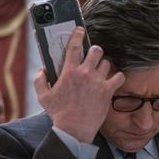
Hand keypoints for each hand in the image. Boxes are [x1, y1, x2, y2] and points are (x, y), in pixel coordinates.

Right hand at [35, 26, 124, 142]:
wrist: (74, 129)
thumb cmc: (59, 114)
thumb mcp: (43, 97)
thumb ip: (39, 80)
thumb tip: (41, 70)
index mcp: (69, 71)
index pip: (75, 45)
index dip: (78, 34)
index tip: (80, 30)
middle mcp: (85, 73)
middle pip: (96, 50)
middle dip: (95, 51)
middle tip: (92, 56)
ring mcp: (98, 81)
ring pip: (106, 62)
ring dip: (103, 65)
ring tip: (100, 71)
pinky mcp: (107, 91)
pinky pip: (119, 76)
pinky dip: (117, 76)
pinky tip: (113, 79)